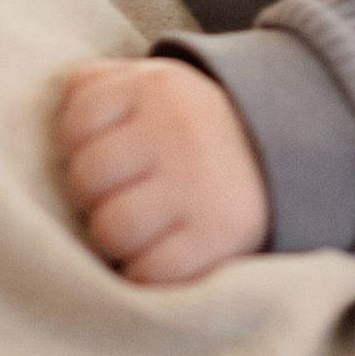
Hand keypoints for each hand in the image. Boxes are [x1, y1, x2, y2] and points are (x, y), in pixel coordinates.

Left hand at [59, 56, 270, 283]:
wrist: (291, 160)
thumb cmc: (193, 130)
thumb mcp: (155, 86)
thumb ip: (103, 83)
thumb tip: (63, 97)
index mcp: (156, 86)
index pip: (77, 121)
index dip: (81, 148)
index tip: (109, 159)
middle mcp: (177, 130)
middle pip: (87, 179)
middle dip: (95, 197)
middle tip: (121, 199)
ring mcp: (199, 185)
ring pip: (111, 229)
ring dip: (118, 240)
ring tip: (140, 230)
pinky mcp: (218, 237)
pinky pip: (148, 271)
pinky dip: (146, 273)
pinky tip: (162, 254)